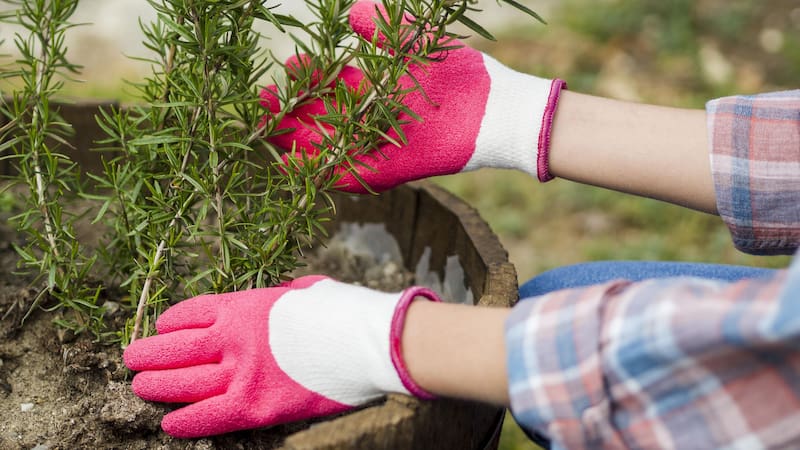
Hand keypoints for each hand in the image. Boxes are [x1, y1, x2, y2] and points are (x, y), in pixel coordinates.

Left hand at [123, 275, 439, 437]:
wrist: (370, 341)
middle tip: (132, 358)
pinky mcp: (257, 406)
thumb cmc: (345, 311)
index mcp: (245, 306)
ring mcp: (242, 374)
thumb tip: (280, 299)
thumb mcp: (306, 291)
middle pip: (177, 349)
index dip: (170, 322)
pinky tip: (170, 422)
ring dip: (157, 384)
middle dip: (150, 353)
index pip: (192, 313)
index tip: (160, 327)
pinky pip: (209, 417)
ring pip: (184, 383)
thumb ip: (281, 298)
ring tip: (140, 386)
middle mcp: (234, 339)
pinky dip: (186, 420)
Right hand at [260, 0, 565, 192]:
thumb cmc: (464, 76)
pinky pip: (354, 175)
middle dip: (290, 112)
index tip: (289, 65)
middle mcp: (373, 119)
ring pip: (330, 147)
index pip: (331, 84)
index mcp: (377, 89)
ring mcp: (380, 146)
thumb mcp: (419, 45)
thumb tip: (352, 10)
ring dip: (300, 144)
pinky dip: (328, 173)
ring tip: (270, 137)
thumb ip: (386, 30)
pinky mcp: (392, 169)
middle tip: (260, 104)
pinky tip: (303, 168)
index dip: (308, 77)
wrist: (497, 110)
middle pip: (321, 118)